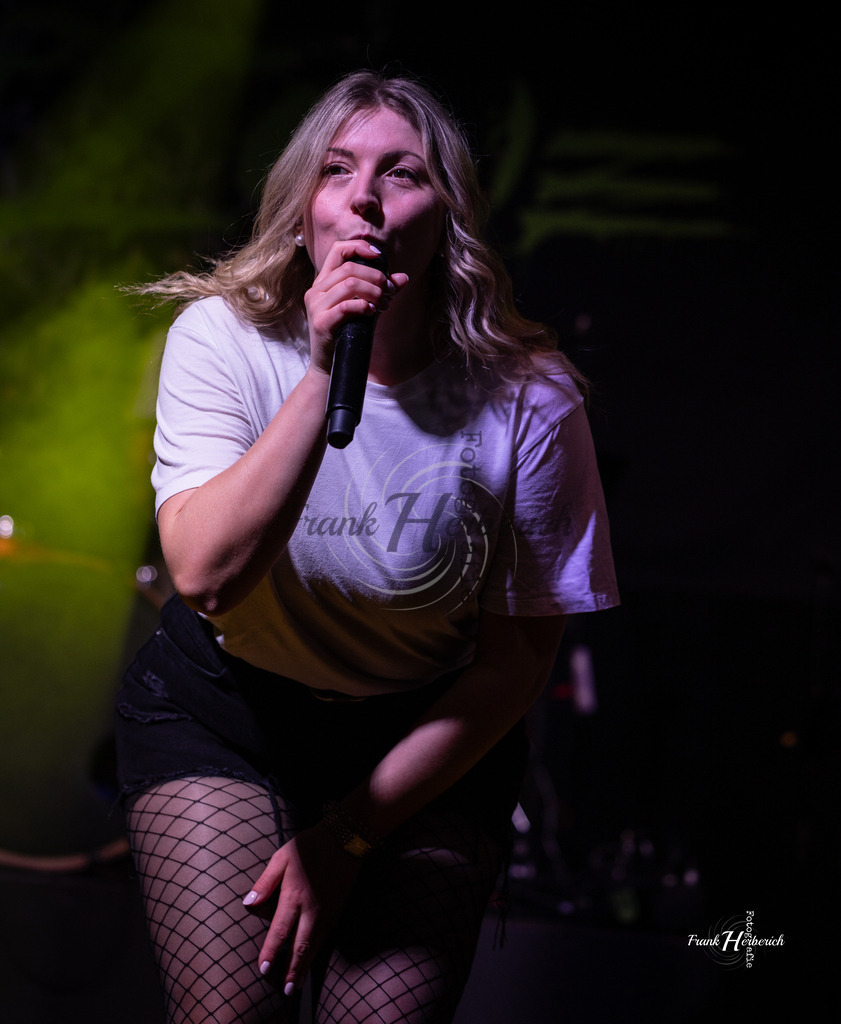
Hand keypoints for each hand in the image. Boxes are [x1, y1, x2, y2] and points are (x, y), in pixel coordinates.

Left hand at [242, 824, 363, 994]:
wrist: (345, 839)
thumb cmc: (309, 845)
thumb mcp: (282, 857)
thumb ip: (265, 882)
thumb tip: (248, 903)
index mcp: (294, 895)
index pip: (280, 931)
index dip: (271, 951)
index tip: (262, 969)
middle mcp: (311, 909)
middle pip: (300, 945)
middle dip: (292, 969)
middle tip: (286, 990)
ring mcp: (326, 911)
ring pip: (315, 945)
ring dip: (305, 965)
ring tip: (297, 983)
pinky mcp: (336, 909)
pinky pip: (324, 936)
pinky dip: (316, 952)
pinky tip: (311, 958)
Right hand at [304, 239, 407, 374]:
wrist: (329, 366)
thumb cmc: (347, 334)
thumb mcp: (364, 308)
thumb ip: (380, 291)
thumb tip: (403, 278)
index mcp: (323, 282)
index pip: (338, 250)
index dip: (359, 247)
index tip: (379, 257)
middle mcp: (316, 290)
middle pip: (349, 268)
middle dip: (376, 277)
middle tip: (390, 291)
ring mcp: (316, 306)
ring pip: (349, 284)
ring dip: (374, 292)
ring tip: (385, 304)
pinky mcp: (321, 322)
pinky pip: (346, 306)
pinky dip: (364, 306)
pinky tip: (373, 312)